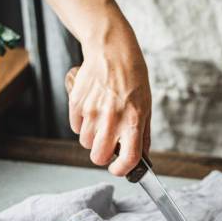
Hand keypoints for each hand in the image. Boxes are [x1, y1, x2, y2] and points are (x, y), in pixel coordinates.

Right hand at [65, 39, 150, 175]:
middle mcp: (111, 119)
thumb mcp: (146, 106)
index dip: (121, 169)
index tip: (119, 169)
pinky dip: (82, 125)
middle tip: (108, 147)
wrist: (111, 51)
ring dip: (92, 139)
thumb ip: (143, 134)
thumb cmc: (132, 78)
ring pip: (85, 143)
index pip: (127, 158)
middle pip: (98, 157)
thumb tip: (142, 157)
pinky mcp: (76, 103)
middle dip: (102, 156)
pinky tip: (92, 111)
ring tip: (101, 122)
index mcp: (133, 121)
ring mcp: (92, 112)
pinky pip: (75, 127)